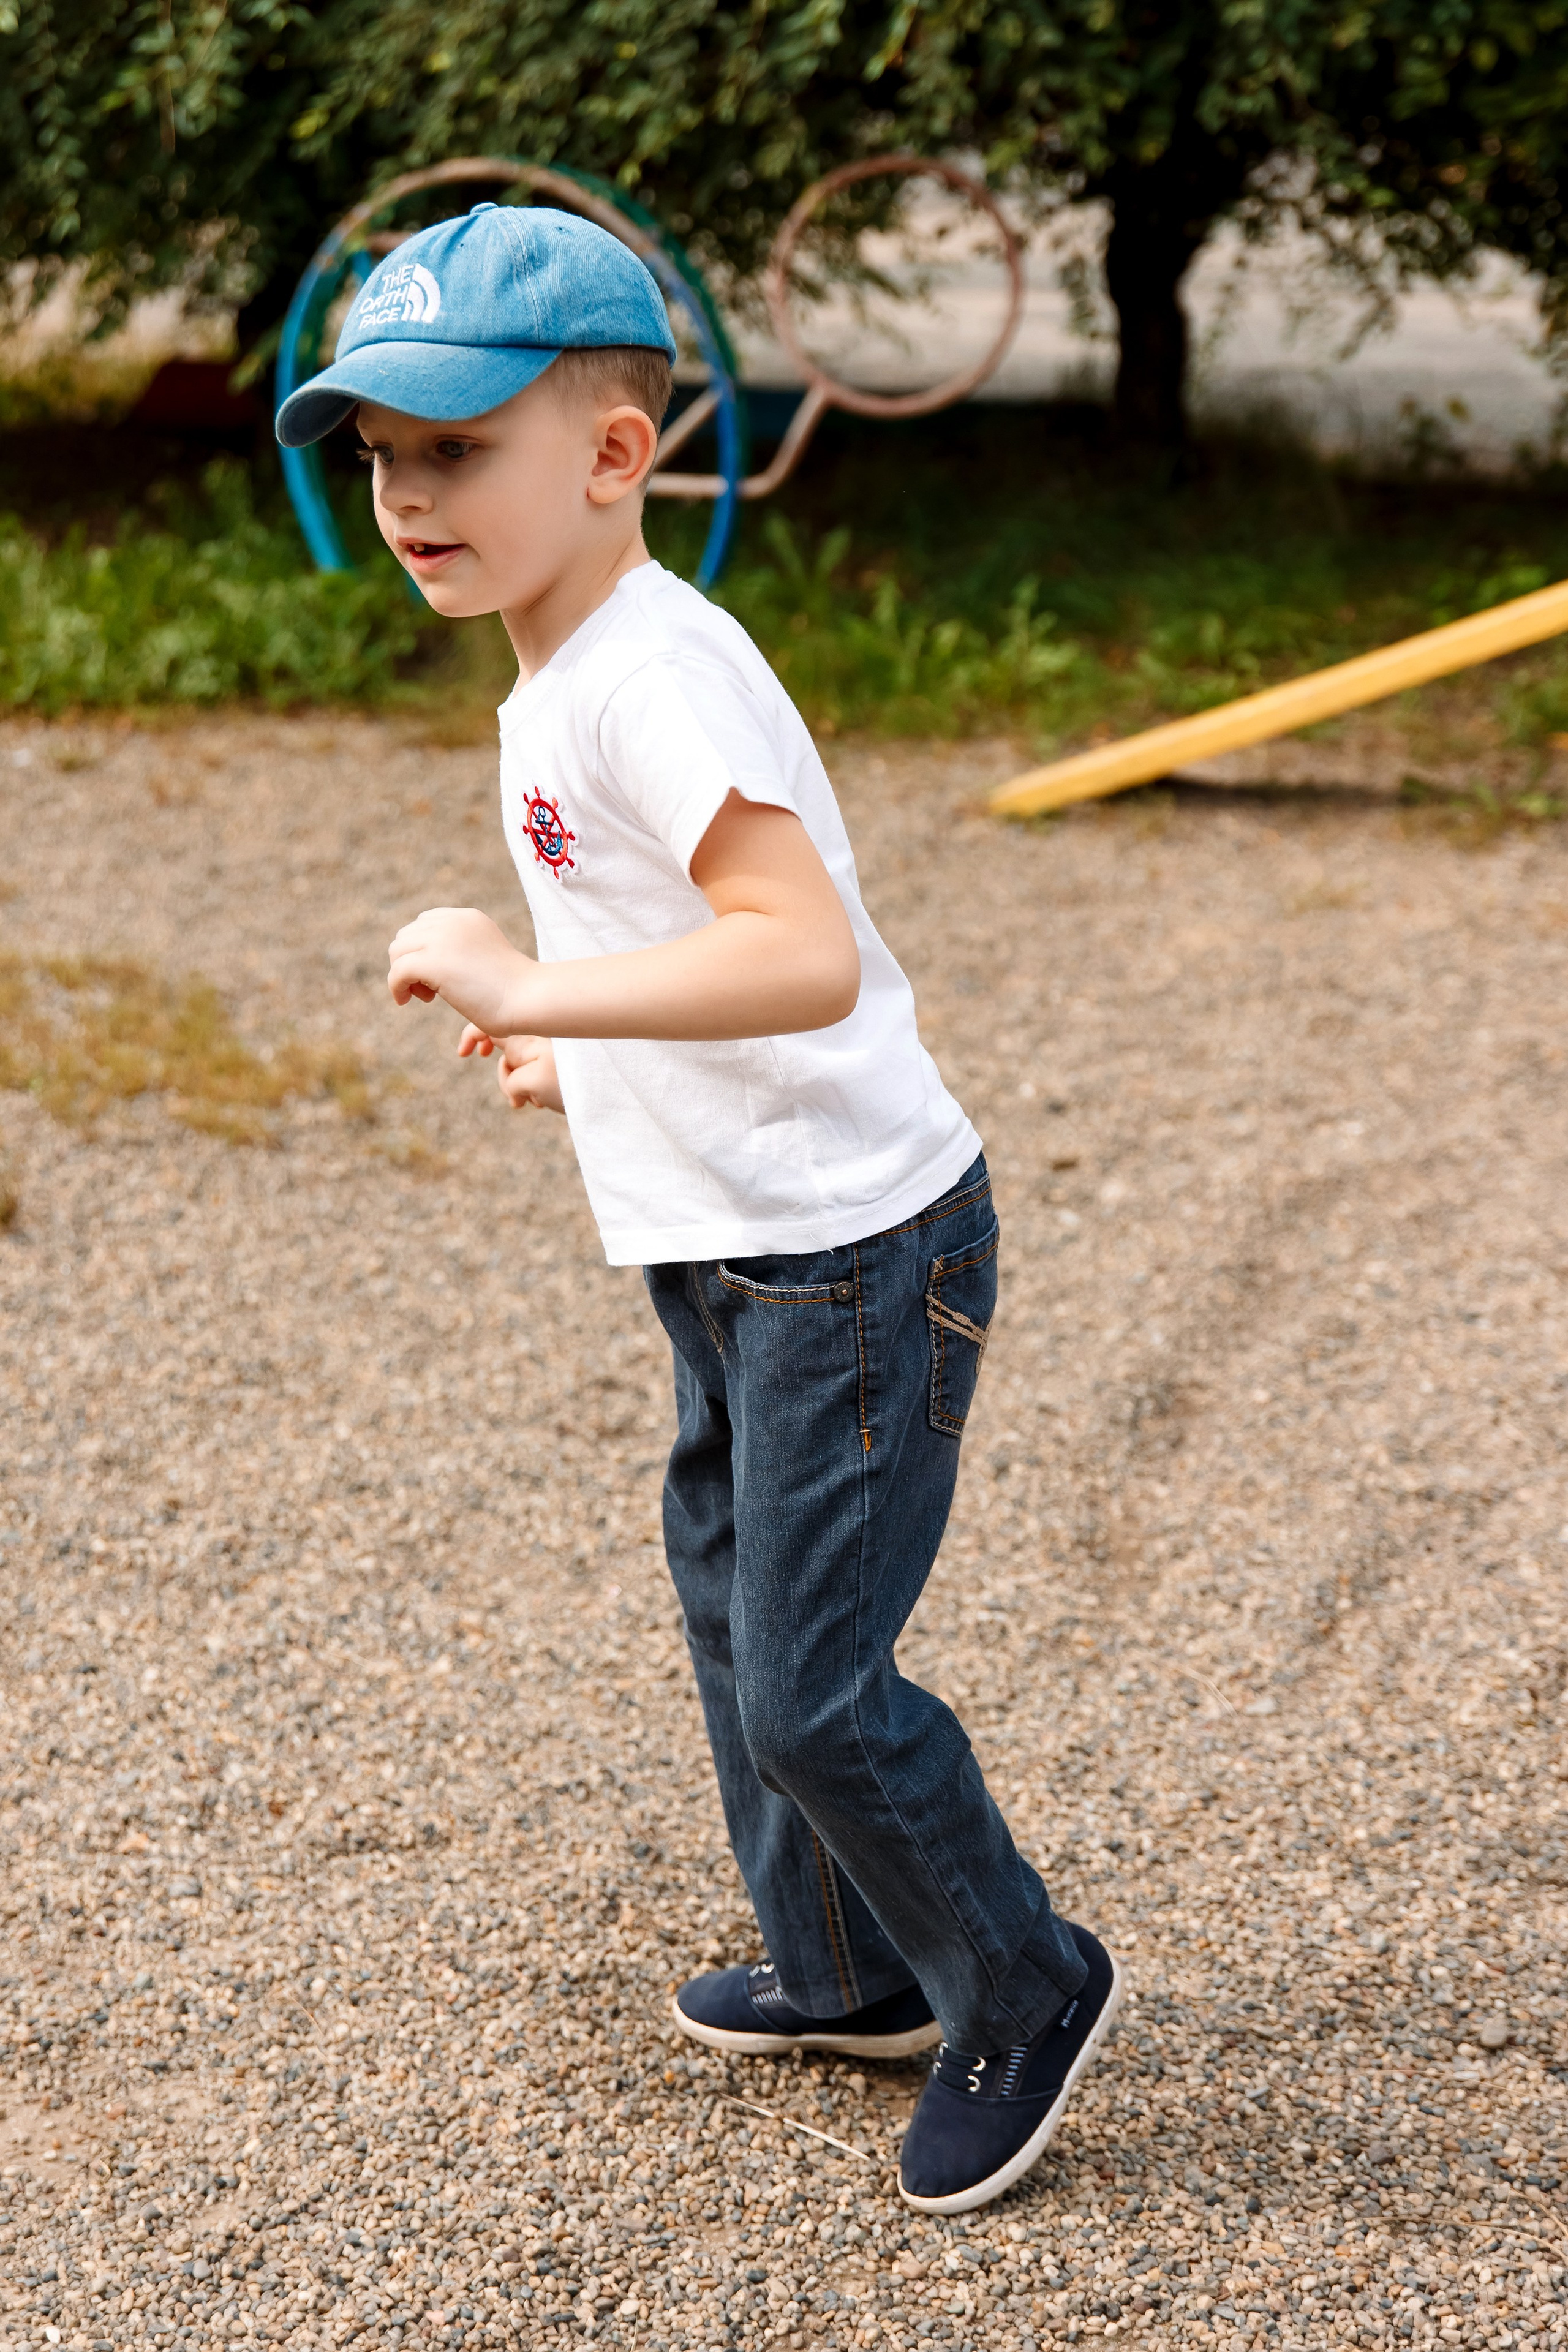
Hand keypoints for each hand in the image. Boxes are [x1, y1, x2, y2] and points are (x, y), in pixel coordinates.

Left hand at [387, 906, 534, 1034]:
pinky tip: (406, 1001)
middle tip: (430, 990)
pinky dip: (396, 988)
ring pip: (397, 951)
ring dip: (404, 975)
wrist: (529, 998)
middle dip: (410, 962)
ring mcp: (442, 939)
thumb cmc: (515, 991)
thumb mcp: (485, 958)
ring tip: (427, 996)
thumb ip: (461, 952)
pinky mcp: (433, 962)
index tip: (435, 976)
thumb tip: (433, 969)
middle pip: (406, 936)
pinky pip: (397, 971)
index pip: (424, 924)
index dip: (421, 951)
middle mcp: (452, 921)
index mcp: (467, 917)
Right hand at [457, 1024, 563, 1113]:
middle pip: (503, 1057)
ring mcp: (545, 1057)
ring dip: (519, 1091)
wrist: (605, 1094)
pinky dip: (532, 1092)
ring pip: (517, 1072)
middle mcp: (535, 1044)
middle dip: (504, 1080)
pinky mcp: (554, 1071)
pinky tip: (545, 1102)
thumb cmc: (570, 1084)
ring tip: (538, 1102)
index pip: (490, 1027)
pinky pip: (533, 1080)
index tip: (463, 1054)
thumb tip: (516, 1091)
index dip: (471, 1035)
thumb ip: (511, 1081)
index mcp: (525, 1041)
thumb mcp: (532, 1082)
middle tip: (515, 1097)